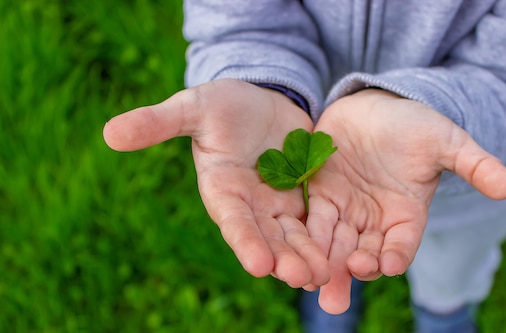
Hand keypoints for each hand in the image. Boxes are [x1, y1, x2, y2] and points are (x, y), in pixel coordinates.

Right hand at [103, 79, 329, 287]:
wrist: (262, 100)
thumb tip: (109, 133)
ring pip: (297, 235)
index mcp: (224, 190)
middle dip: (285, 258)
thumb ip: (158, 122)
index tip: (258, 264)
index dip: (245, 242)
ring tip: (326, 275)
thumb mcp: (193, 107)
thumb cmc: (221, 104)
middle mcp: (252, 205)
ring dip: (310, 255)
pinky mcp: (306, 195)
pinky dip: (330, 237)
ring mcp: (281, 203)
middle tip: (303, 278)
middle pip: (270, 237)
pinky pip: (320, 219)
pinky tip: (346, 254)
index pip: (234, 222)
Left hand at [306, 89, 505, 313]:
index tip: (384, 265)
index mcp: (405, 216)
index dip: (394, 255)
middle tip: (333, 298)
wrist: (375, 106)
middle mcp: (374, 221)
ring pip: (331, 244)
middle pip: (362, 254)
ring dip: (319, 266)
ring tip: (306, 284)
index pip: (400, 245)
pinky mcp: (317, 196)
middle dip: (347, 274)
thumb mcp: (445, 140)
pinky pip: (308, 220)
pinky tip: (285, 252)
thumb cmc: (414, 125)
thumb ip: (473, 163)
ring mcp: (344, 211)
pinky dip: (299, 237)